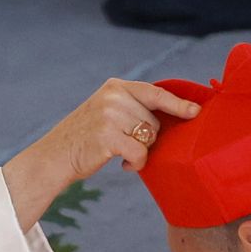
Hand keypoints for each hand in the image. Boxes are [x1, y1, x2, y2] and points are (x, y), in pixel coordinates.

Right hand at [3, 78, 199, 231]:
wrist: (54, 157)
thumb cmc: (86, 139)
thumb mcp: (107, 112)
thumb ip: (133, 108)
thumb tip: (175, 115)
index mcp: (115, 87)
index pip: (155, 92)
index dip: (178, 103)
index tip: (196, 111)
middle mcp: (113, 97)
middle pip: (155, 120)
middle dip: (146, 137)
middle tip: (124, 143)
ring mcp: (110, 115)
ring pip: (150, 137)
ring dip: (141, 151)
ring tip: (120, 154)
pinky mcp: (108, 136)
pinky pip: (141, 152)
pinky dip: (137, 163)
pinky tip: (123, 165)